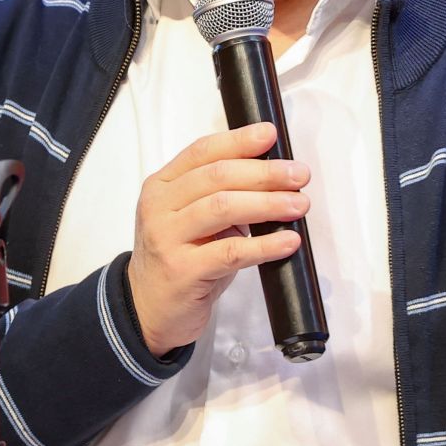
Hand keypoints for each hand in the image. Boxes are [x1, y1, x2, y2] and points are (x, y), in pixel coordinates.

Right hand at [126, 122, 310, 355]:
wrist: (147, 309)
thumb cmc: (179, 259)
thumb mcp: (191, 220)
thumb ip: (219, 195)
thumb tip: (275, 180)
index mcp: (161, 186)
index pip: (202, 152)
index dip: (239, 140)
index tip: (271, 135)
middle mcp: (159, 207)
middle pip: (217, 177)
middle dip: (264, 173)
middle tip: (299, 176)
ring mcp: (166, 238)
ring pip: (223, 208)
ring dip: (268, 203)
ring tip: (298, 205)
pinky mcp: (182, 271)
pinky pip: (231, 252)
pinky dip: (264, 245)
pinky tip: (288, 241)